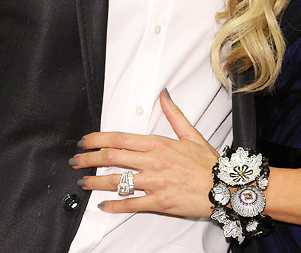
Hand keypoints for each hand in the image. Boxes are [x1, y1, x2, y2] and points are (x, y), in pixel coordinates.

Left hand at [69, 90, 216, 216]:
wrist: (224, 186)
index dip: (99, 139)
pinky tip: (102, 206)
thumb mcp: (191, 133)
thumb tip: (163, 95)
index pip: (121, 139)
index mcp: (159, 143)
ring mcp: (155, 183)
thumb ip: (174, 114)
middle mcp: (153, 162)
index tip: (84, 140)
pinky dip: (114, 206)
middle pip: (113, 158)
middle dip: (89, 159)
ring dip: (96, 182)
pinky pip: (131, 204)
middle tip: (76, 161)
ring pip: (117, 181)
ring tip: (82, 182)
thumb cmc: (208, 162)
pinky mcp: (159, 202)